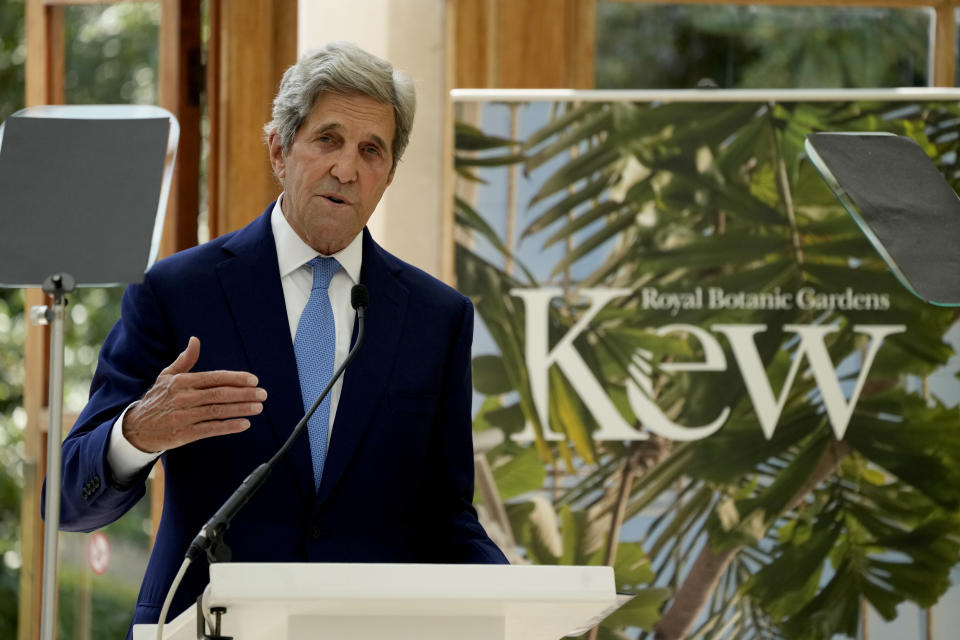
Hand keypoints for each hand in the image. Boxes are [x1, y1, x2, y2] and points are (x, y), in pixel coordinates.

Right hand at [123, 337, 266, 452]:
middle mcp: (184, 398)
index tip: (253, 380)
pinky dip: (229, 427)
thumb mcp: (167, 376)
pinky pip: (211, 429)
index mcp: (182, 382)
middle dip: (244, 394)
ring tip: (258, 407)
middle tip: (262, 394)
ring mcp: (184, 416)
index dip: (235, 378)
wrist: (137, 427)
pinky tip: (244, 424)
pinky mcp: (184, 434)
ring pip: (218, 411)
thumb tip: (195, 339)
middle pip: (220, 394)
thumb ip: (185, 359)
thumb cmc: (157, 398)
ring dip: (241, 409)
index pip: (214, 377)